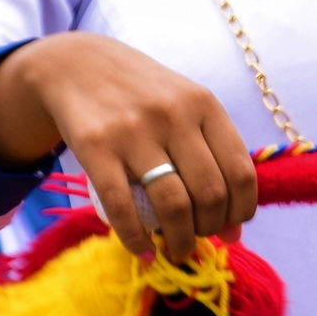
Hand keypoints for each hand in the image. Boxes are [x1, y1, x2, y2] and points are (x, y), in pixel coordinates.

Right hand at [0, 32, 258, 251]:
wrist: (76, 65)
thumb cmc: (140, 93)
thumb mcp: (184, 104)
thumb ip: (212, 155)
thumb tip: (234, 229)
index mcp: (204, 105)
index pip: (240, 172)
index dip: (241, 211)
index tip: (230, 227)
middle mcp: (174, 115)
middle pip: (210, 193)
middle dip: (210, 228)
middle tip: (198, 237)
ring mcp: (134, 131)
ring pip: (172, 204)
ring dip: (180, 239)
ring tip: (177, 249)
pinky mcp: (96, 147)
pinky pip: (122, 206)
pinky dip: (136, 238)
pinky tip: (142, 250)